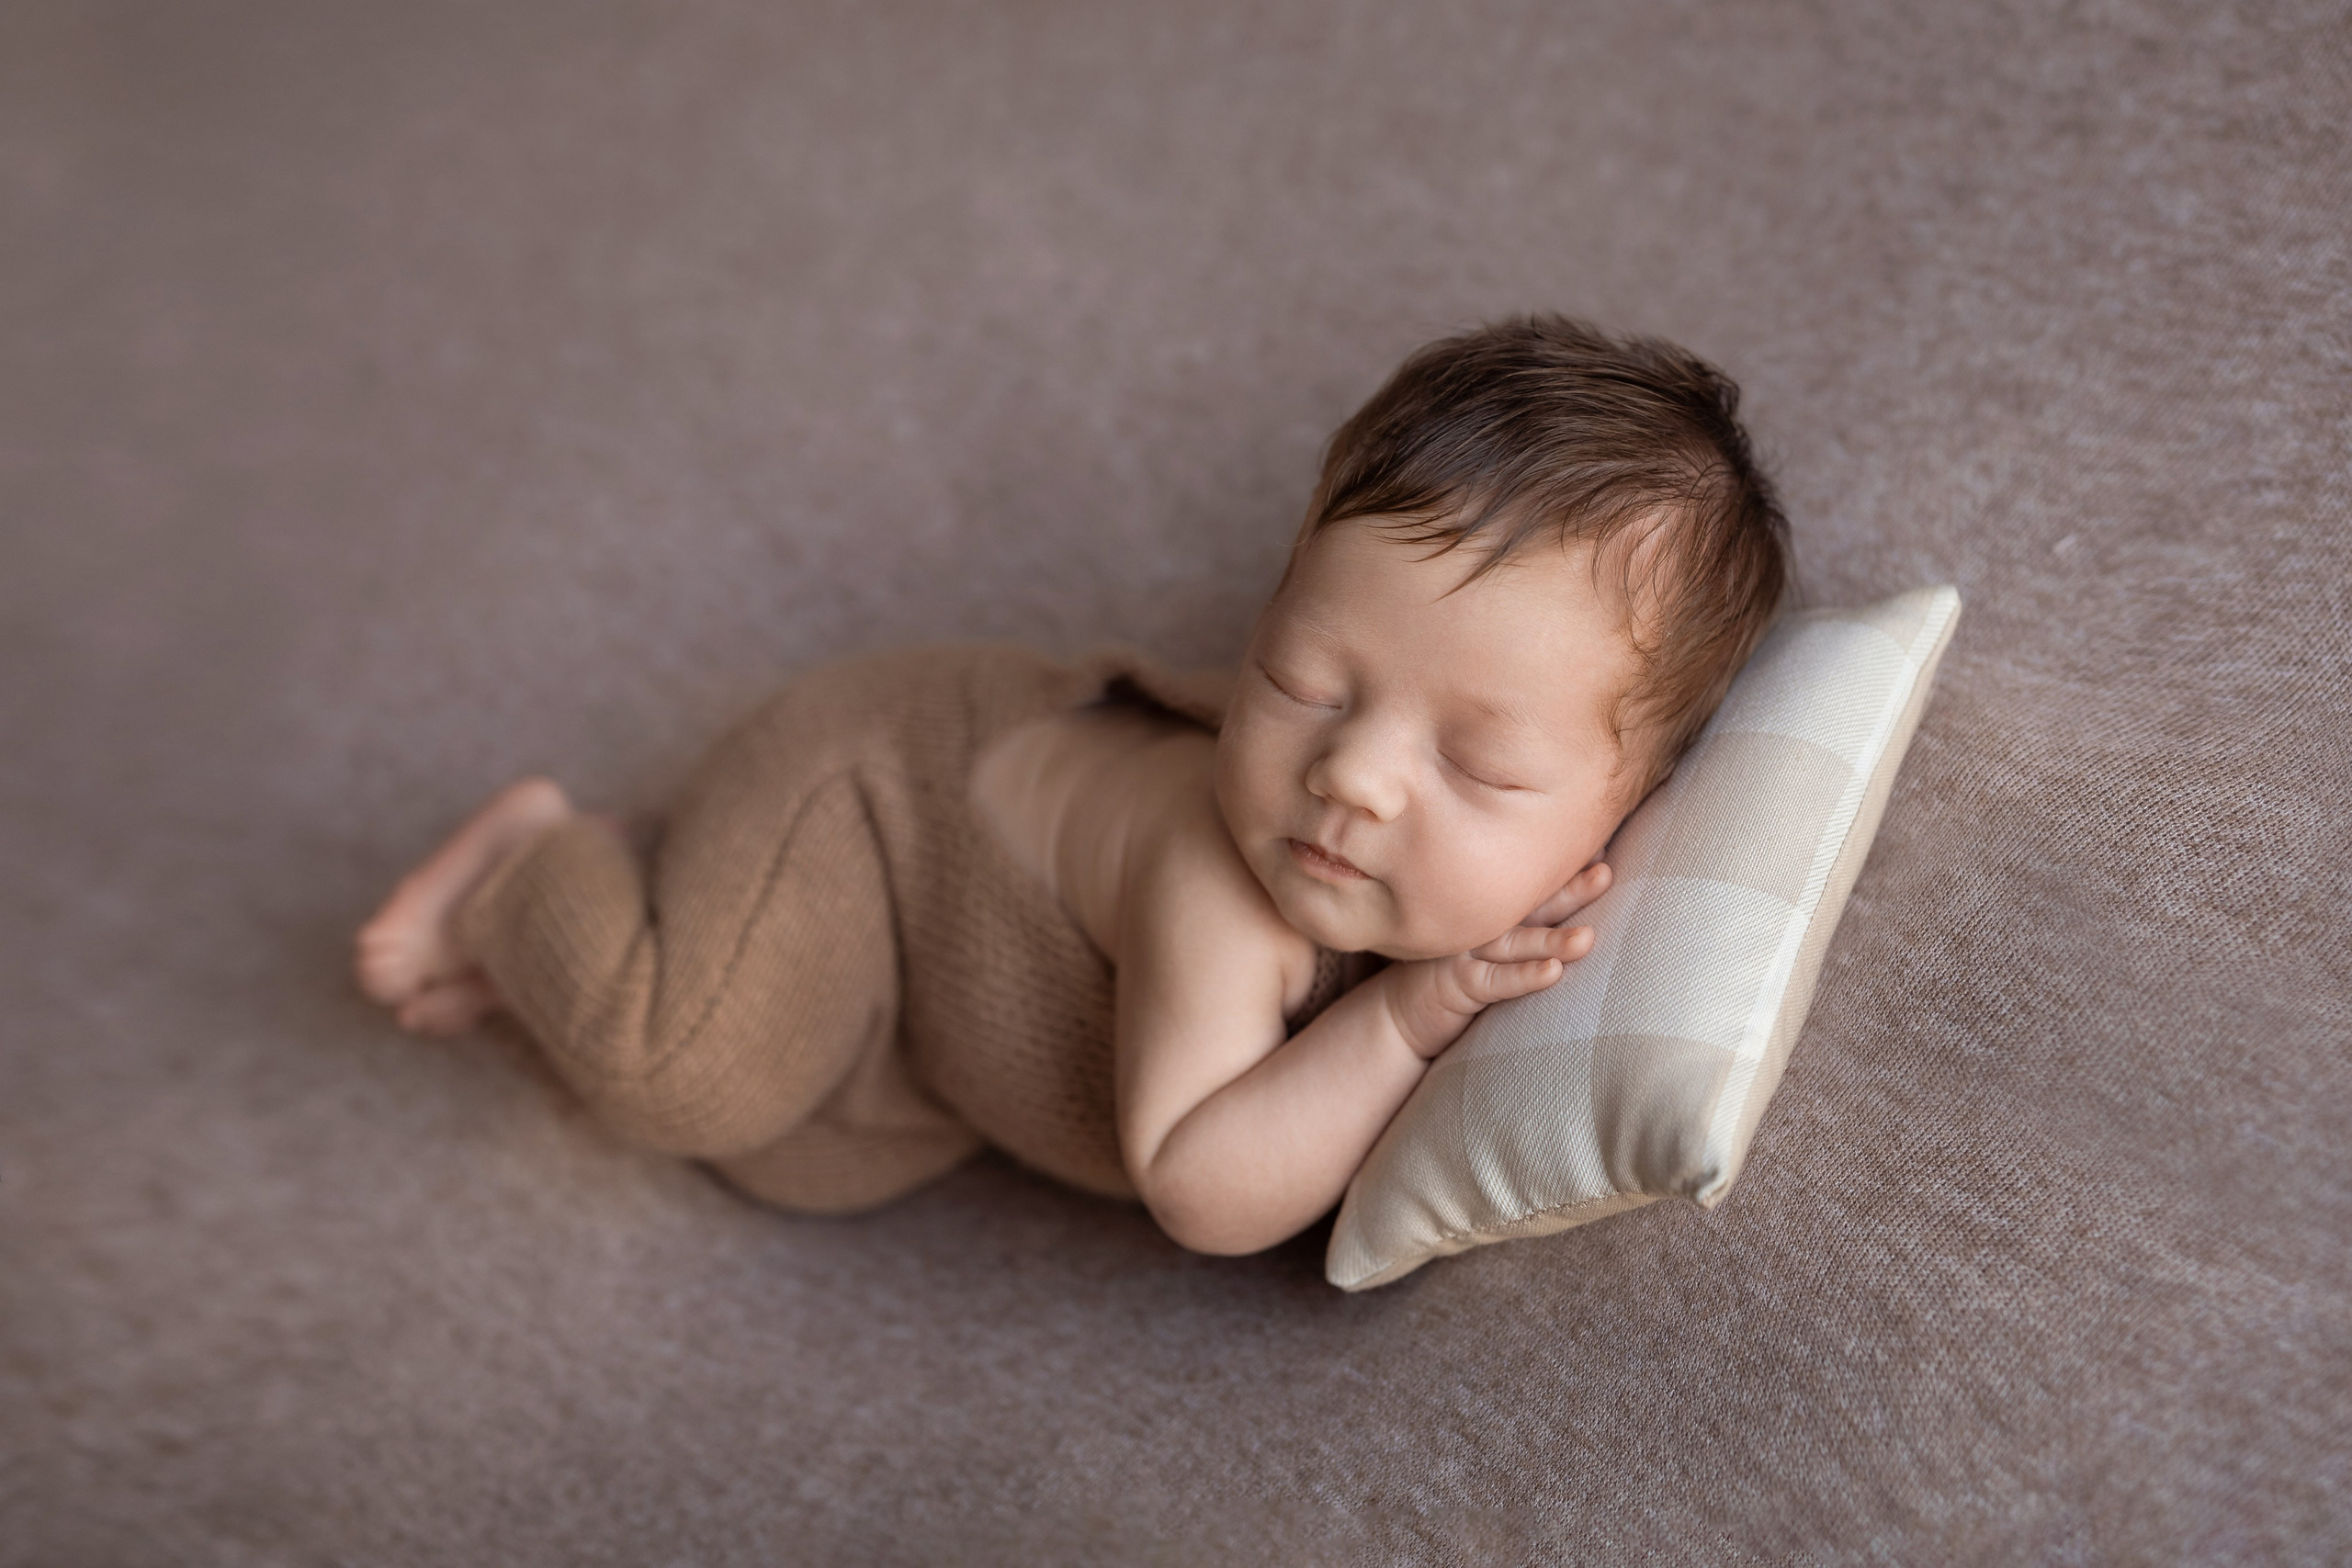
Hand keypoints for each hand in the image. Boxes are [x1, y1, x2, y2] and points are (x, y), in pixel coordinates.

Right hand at [1380, 859, 1611, 1059]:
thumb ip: (1524, 919)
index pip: (1536, 885)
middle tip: (1604, 873)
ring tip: (1588, 940)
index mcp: (1495, 910)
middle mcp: (1482, 923)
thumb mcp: (1490, 939)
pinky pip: (1496, 981)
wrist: (1403, 1011)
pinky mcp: (1458, 984)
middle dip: (1570, 891)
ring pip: (1518, 943)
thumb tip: (1574, 896)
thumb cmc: (1455, 971)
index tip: (1603, 849)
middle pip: (1533, 905)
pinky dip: (1525, 977)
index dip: (1568, 869)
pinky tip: (1552, 972)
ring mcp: (1468, 951)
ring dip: (1554, 941)